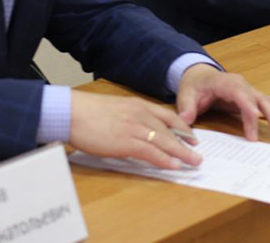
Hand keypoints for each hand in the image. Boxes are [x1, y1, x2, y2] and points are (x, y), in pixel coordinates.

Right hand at [69, 90, 201, 168]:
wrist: (72, 112)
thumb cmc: (87, 112)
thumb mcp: (115, 109)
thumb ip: (129, 117)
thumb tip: (137, 131)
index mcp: (137, 105)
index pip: (167, 115)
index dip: (182, 126)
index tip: (191, 135)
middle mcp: (140, 114)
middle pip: (170, 129)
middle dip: (186, 142)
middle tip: (197, 152)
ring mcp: (134, 127)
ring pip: (165, 141)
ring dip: (181, 153)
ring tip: (193, 162)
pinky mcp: (126, 141)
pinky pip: (151, 152)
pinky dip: (165, 159)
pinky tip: (174, 165)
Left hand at [177, 64, 269, 140]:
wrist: (199, 76)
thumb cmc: (194, 86)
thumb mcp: (185, 95)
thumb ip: (186, 108)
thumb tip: (186, 120)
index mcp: (224, 82)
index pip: (239, 93)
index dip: (248, 105)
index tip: (255, 117)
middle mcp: (240, 84)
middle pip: (256, 97)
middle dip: (267, 112)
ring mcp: (247, 89)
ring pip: (265, 99)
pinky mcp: (250, 96)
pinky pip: (266, 101)